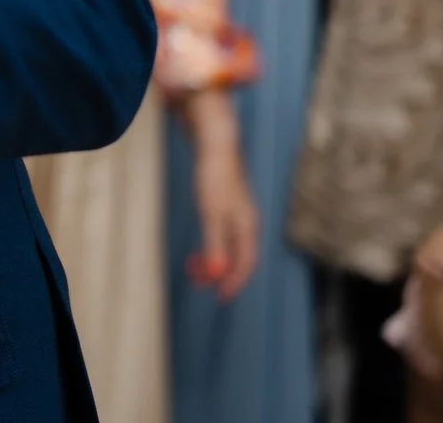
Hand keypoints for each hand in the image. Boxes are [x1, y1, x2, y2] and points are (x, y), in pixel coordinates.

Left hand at [180, 90, 259, 299]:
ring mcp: (239, 214)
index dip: (233, 282)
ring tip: (194, 266)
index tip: (219, 297)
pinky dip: (213, 246)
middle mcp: (247, 223)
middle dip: (220, 273)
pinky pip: (225, 235)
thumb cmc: (214, 178)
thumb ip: (215, 244)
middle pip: (238, 257)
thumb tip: (215, 273)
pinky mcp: (229, 205)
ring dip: (215, 260)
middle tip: (198, 281)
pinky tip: (201, 246)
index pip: (246, 263)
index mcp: (247, 227)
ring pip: (231, 247)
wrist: (216, 145)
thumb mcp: (212, 214)